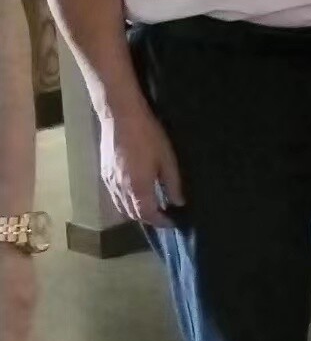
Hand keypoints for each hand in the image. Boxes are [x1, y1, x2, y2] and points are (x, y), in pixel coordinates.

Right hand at [101, 102, 183, 228]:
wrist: (120, 118)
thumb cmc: (148, 136)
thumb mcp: (167, 159)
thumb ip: (172, 183)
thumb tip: (178, 202)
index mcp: (137, 188)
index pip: (148, 214)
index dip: (161, 221)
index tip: (172, 222)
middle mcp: (120, 190)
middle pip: (132, 214)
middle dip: (148, 219)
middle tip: (163, 216)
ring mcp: (109, 183)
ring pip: (121, 207)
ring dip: (135, 212)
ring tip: (151, 208)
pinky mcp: (103, 175)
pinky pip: (114, 197)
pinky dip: (125, 203)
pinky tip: (135, 195)